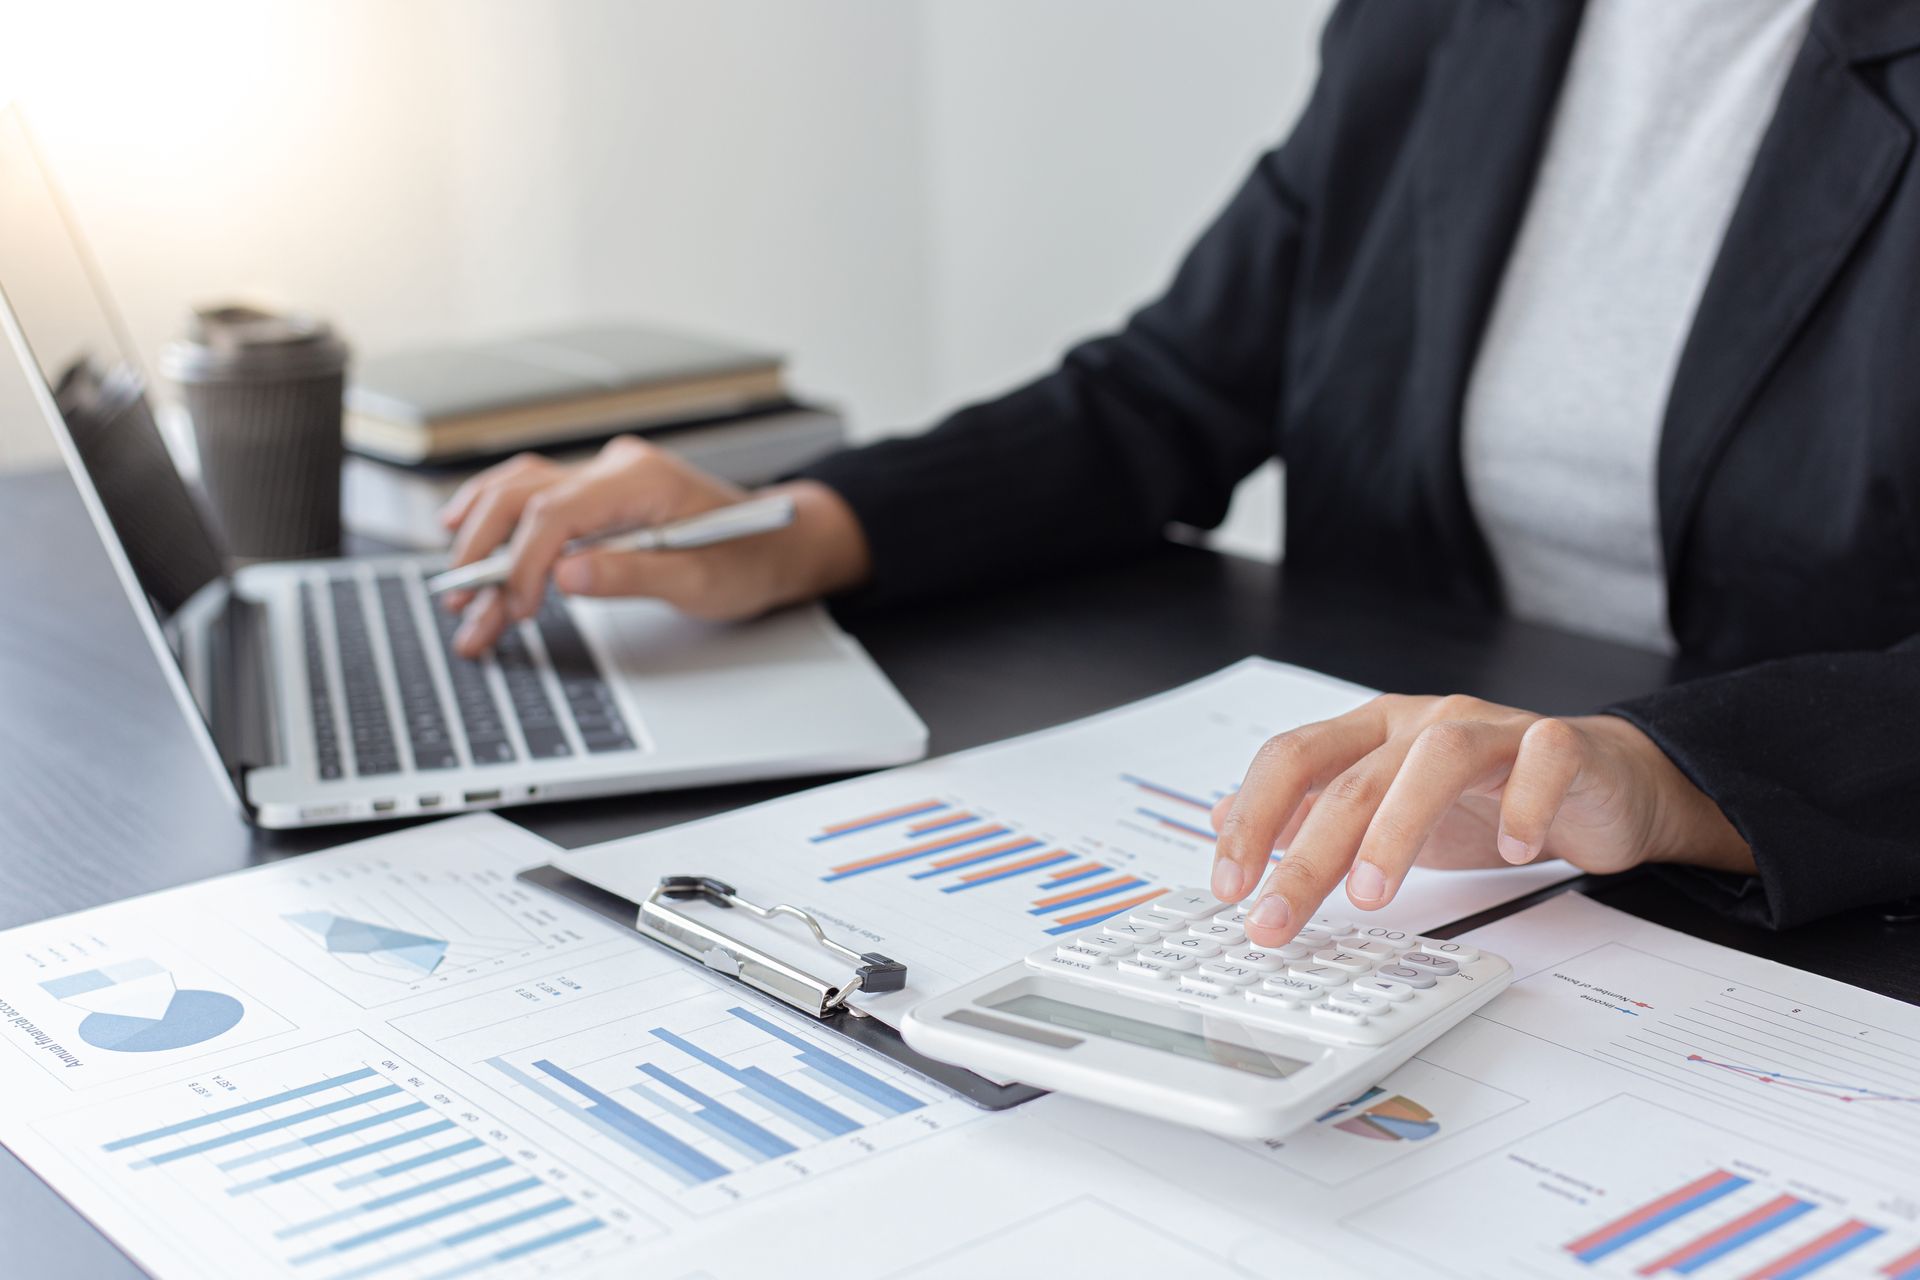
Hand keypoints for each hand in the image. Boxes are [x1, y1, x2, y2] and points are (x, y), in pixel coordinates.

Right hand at [436, 436, 870, 655]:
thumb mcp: (701, 581)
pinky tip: (463, 538)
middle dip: (485, 552)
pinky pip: (532, 497)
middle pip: (523, 495)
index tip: (517, 608)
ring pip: (518, 493)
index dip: (526, 562)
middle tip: (463, 608)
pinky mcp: (598, 494)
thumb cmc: (748, 560)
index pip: (557, 512)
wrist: (777, 543)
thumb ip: (634, 576)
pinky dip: (496, 522)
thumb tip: (566, 577)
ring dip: (481, 540)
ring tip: (458, 596)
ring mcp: (604, 476)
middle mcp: (616, 467)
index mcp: (642, 479)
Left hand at [1207, 693, 1753, 946]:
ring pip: (1435, 759)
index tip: (1230, 885)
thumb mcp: (1382, 809)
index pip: (1293, 759)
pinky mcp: (1562, 746)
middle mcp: (1423, 723)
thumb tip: (1223, 820)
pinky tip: (1511, 851)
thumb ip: (1307, 812)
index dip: (1253, 818)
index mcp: (1372, 734)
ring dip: (1396, 828)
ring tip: (1371, 895)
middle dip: (1306, 856)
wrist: (1598, 783)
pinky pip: (1541, 760)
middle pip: (1351, 778)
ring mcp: (1493, 729)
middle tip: (1277, 919)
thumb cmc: (1485, 796)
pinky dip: (1524, 804)